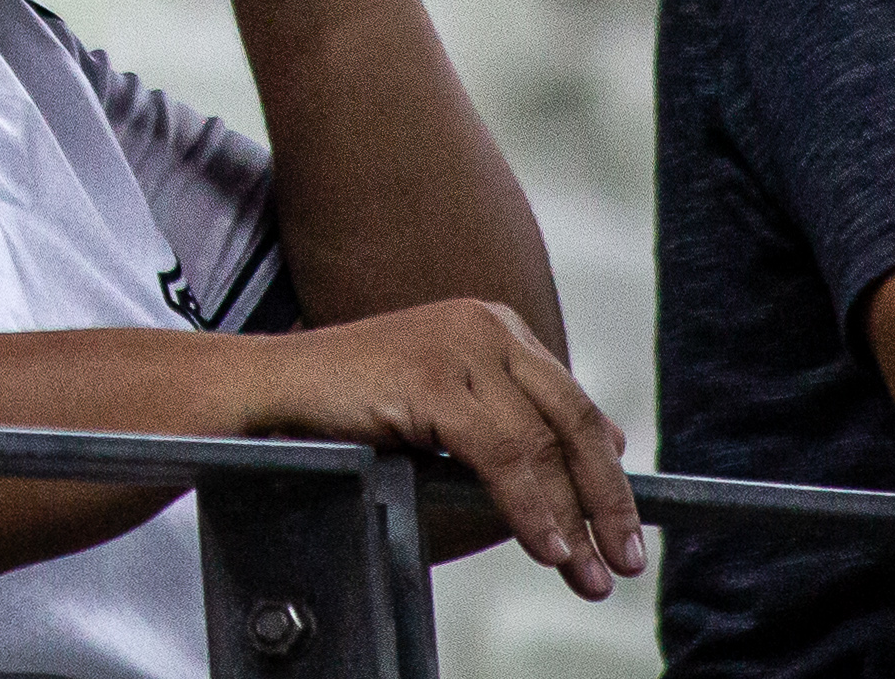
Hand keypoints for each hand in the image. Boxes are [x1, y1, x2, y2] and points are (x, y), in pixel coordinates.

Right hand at [235, 298, 641, 597]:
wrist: (268, 390)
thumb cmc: (352, 406)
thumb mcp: (450, 407)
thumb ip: (517, 420)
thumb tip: (609, 445)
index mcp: (494, 325)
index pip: (575, 406)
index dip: (608, 474)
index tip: (625, 530)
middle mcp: (484, 324)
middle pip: (572, 420)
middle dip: (605, 499)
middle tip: (623, 561)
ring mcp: (456, 344)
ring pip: (541, 443)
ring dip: (571, 516)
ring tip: (583, 570)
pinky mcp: (429, 375)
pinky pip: (501, 454)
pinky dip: (529, 506)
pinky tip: (543, 544)